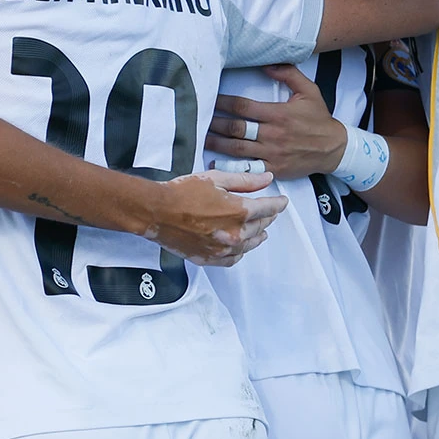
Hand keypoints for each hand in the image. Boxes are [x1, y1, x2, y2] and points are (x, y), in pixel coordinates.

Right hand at [144, 169, 286, 265]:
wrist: (156, 211)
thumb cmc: (181, 193)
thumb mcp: (216, 179)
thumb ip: (245, 180)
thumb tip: (266, 179)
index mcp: (239, 211)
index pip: (268, 208)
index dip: (278, 203)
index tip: (282, 201)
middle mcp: (235, 233)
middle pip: (261, 226)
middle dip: (267, 218)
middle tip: (269, 212)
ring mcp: (223, 249)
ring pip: (250, 245)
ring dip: (258, 236)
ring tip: (261, 231)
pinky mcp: (210, 258)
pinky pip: (233, 259)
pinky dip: (240, 253)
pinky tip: (240, 248)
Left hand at [208, 65, 348, 179]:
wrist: (334, 148)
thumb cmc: (319, 118)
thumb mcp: (309, 90)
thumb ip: (288, 74)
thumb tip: (267, 63)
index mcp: (278, 114)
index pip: (243, 107)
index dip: (223, 102)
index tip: (209, 98)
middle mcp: (273, 134)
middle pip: (236, 128)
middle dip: (214, 123)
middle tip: (196, 118)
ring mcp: (272, 153)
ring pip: (237, 148)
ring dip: (216, 142)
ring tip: (199, 137)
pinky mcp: (273, 169)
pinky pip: (247, 168)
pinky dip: (229, 166)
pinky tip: (214, 162)